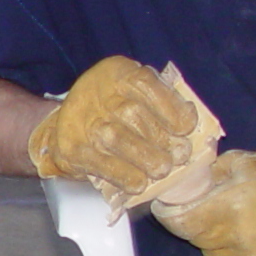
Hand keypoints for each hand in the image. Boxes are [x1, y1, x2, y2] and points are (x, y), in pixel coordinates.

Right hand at [27, 57, 207, 215]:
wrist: (65, 124)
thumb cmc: (114, 107)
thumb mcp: (135, 91)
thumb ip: (161, 100)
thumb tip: (190, 123)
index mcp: (117, 72)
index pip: (145, 84)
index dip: (170, 107)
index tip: (187, 128)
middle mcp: (97, 93)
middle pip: (132, 114)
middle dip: (161, 138)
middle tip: (180, 155)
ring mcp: (83, 122)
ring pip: (116, 138)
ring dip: (145, 157)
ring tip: (163, 169)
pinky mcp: (74, 149)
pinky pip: (101, 164)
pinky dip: (124, 176)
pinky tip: (140, 183)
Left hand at [150, 137, 255, 255]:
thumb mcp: (244, 163)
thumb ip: (211, 174)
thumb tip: (186, 181)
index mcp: (228, 211)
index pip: (179, 221)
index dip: (169, 213)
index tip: (168, 205)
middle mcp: (234, 241)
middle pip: (194, 237)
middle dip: (194, 222)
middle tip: (204, 207)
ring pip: (212, 253)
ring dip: (213, 238)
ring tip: (230, 220)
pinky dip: (230, 252)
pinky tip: (242, 236)